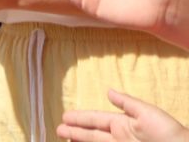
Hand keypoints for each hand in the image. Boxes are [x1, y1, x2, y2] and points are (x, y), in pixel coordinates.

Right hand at [59, 88, 188, 141]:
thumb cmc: (168, 133)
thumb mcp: (148, 113)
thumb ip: (126, 103)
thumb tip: (108, 91)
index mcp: (123, 125)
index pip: (96, 120)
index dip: (80, 118)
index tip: (64, 116)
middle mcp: (119, 138)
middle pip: (91, 135)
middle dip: (74, 132)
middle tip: (58, 130)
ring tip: (65, 140)